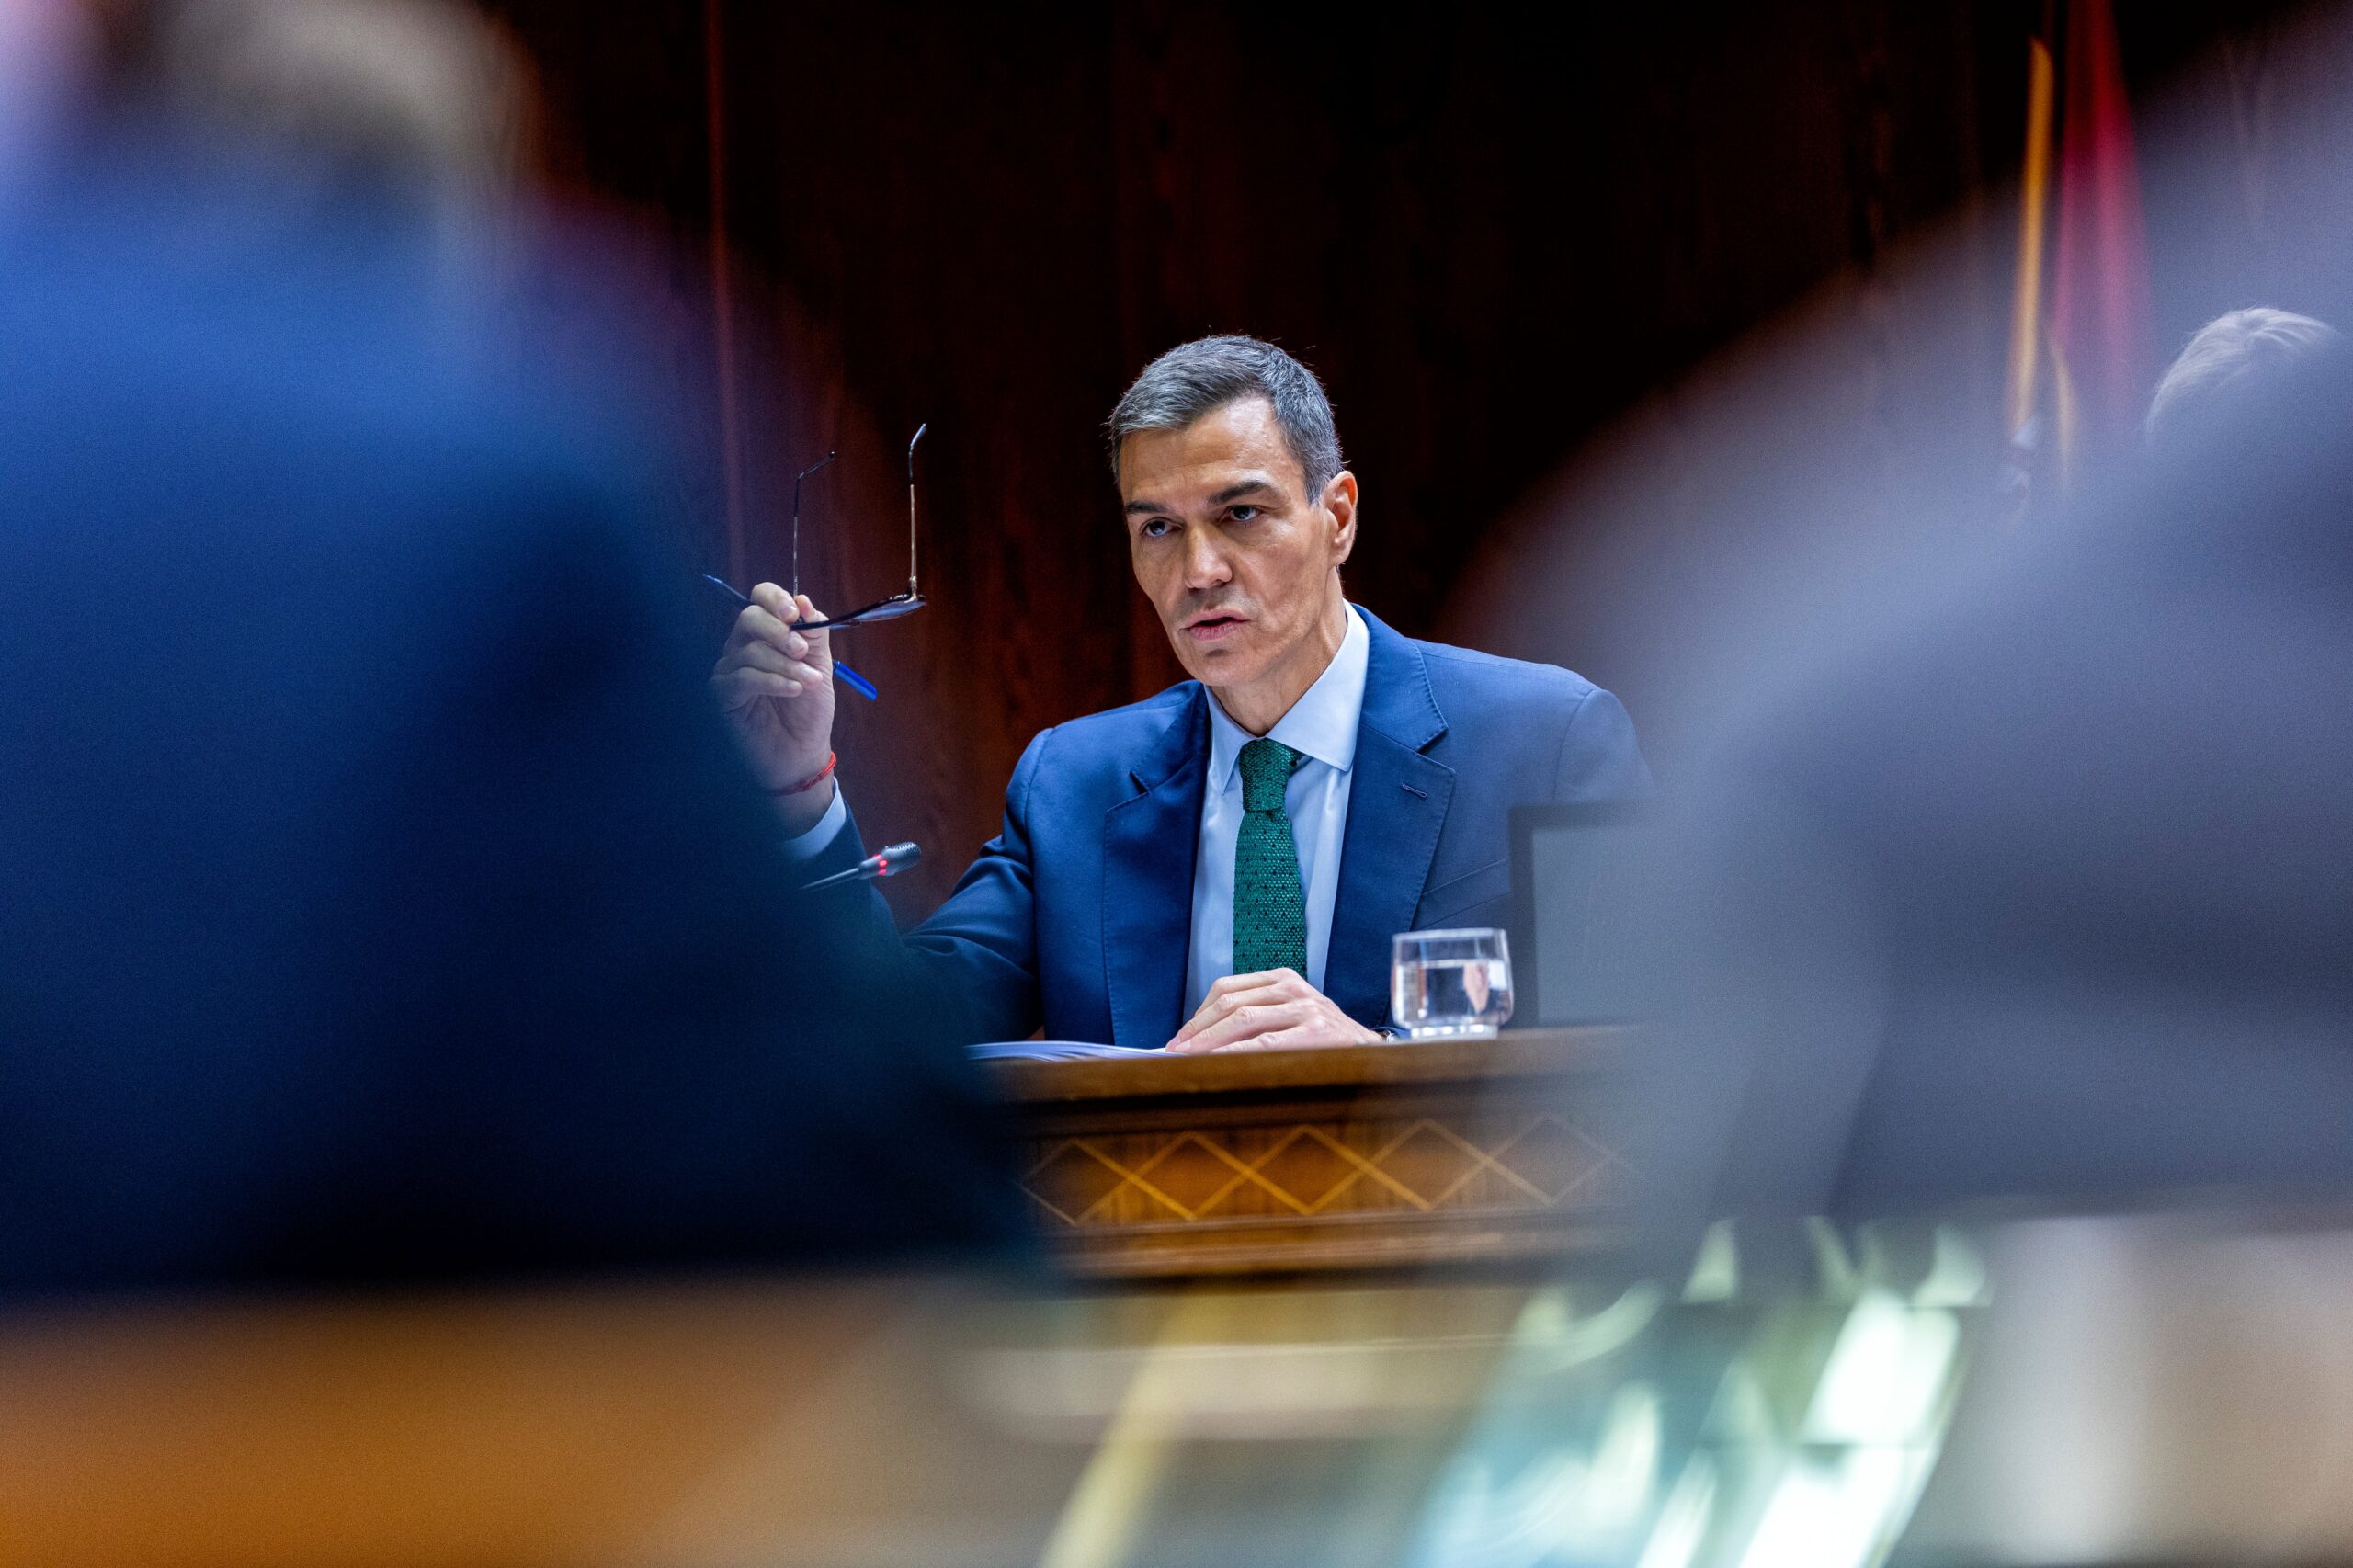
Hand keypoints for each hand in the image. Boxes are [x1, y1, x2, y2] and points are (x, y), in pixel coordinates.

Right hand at [711, 585, 836, 831]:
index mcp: (766, 635)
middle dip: (778, 631)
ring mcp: (729, 671)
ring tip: (808, 684)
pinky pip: (742, 679)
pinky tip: (793, 690)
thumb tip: (804, 600)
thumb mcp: (818, 668)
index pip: (759, 600)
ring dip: (785, 666)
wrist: (801, 756)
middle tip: (801, 651)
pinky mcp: (721, 696)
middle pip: (748, 618)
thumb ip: (814, 635)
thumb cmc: (807, 712)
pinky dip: (771, 681)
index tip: (795, 613)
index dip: (774, 599)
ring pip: (750, 651)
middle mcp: (743, 648)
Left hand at [1165, 968, 1381, 1053]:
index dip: (1198, 1015)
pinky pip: (1265, 1044)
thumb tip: (1199, 1043)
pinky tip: (1218, 1064)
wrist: (1373, 1056)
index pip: (1227, 988)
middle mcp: (1294, 988)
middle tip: (1174, 1052)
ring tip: (1187, 1060)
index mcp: (1283, 979)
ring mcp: (1307, 1009)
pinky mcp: (1317, 1033)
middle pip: (1230, 1003)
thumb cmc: (1323, 1042)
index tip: (1179, 1038)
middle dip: (1197, 1030)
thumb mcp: (1291, 1018)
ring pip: (1242, 1020)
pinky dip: (1235, 1054)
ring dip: (1209, 1042)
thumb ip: (1255, 1021)